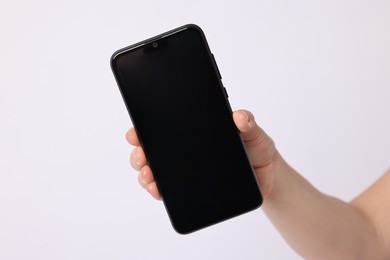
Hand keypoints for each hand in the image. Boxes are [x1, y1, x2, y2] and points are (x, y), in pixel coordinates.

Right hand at [126, 109, 276, 199]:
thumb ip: (247, 122)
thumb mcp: (253, 132)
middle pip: (151, 149)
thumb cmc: (256, 148)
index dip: (144, 128)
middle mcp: (184, 149)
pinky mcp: (190, 187)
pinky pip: (168, 190)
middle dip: (139, 152)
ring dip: (144, 173)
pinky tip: (157, 191)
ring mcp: (184, 169)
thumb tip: (239, 117)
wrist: (265, 175)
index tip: (135, 132)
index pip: (163, 126)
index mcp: (193, 130)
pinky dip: (157, 190)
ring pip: (154, 170)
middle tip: (141, 155)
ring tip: (148, 175)